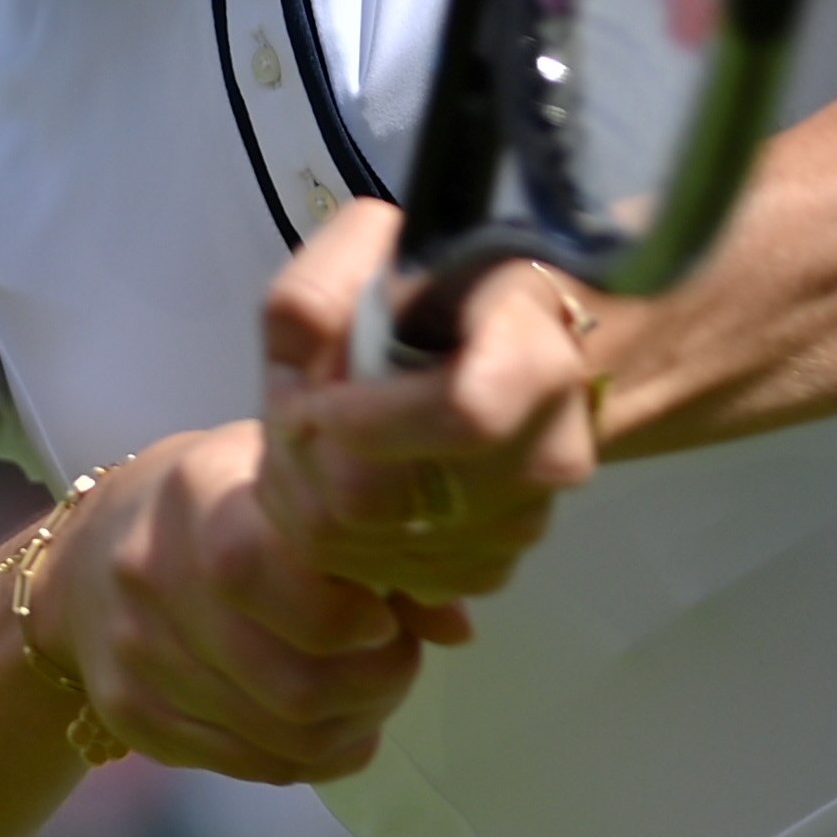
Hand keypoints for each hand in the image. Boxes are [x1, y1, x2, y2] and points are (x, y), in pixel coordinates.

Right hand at [22, 422, 452, 784]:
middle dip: (377, 685)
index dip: (355, 618)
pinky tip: (329, 722)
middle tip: (396, 659)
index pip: (279, 579)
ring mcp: (137, 652)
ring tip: (369, 690)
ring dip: (353, 726)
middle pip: (295, 683)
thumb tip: (455, 626)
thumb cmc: (225, 503)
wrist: (92, 552)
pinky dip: (309, 758)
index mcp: (199, 494)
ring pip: (280, 738)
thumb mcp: (291, 484)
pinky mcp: (131, 712)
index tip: (386, 613)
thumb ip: (373, 541)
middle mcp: (152, 573)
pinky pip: (248, 764)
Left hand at [256, 200, 604, 604]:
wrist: (506, 352)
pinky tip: (341, 481)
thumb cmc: (436, 295)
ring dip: (302, 496)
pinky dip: (333, 536)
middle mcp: (545, 455)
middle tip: (291, 412)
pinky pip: (375, 576)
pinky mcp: (487, 570)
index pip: (463, 416)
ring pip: (358, 546)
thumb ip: (319, 296)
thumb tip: (304, 381)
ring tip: (311, 440)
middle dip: (302, 457)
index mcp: (535, 362)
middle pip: (375, 500)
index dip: (367, 420)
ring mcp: (519, 524)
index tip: (319, 400)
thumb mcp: (367, 261)